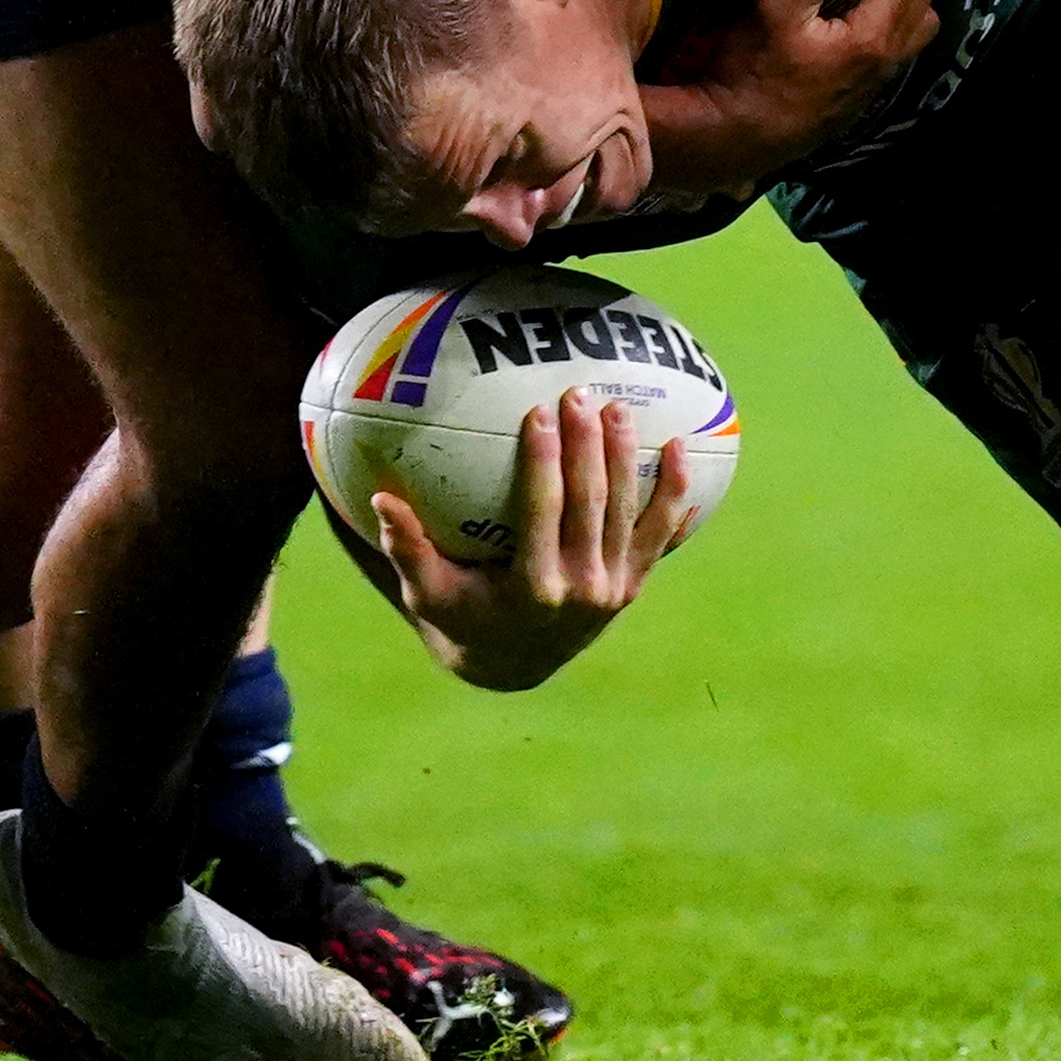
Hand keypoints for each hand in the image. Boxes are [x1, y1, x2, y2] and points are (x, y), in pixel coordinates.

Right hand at [371, 393, 694, 690]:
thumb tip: (379, 500)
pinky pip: (660, 535)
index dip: (546, 461)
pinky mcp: (632, 586)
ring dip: (629, 458)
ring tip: (623, 408)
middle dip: (589, 446)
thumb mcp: (428, 594)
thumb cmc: (462, 617)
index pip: (544, 511)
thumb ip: (407, 550)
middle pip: (592, 503)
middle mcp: (581, 590)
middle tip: (581, 394)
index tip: (539, 413)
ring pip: (628, 513)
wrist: (514, 666)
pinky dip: (675, 495)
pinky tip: (682, 448)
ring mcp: (613, 589)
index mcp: (533, 588)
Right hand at [642, 0, 941, 190]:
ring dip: (898, 2)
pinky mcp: (864, 96)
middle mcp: (889, 60)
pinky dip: (885, 28)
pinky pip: (896, 52)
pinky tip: (841, 25)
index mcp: (874, 37)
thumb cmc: (754, 72)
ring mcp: (879, 83)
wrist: (736, 137)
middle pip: (928, 2)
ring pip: (917, 31)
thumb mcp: (779, 12)